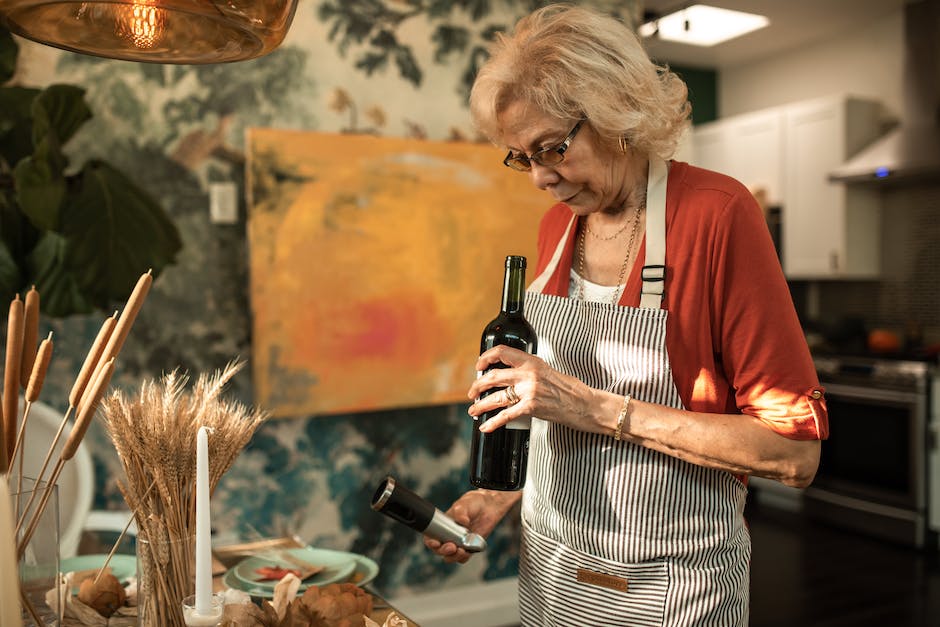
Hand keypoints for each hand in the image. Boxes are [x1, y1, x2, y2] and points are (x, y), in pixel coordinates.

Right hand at [423, 489, 520, 563]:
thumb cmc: (471, 503)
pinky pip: (463, 558)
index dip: (430, 542)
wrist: (487, 507)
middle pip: (439, 550)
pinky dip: (464, 557)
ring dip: (453, 556)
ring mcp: (458, 544)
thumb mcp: (464, 504)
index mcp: (441, 527)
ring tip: (461, 550)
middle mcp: (447, 537)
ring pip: (450, 557)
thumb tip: (463, 522)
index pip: (430, 537)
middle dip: (443, 551)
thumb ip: (461, 512)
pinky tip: (467, 551)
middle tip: (451, 546)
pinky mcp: (469, 548)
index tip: (435, 542)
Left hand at [467, 345, 598, 433]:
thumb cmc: (570, 390)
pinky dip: (493, 423)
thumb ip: (529, 371)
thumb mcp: (547, 371)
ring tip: (473, 410)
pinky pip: (506, 415)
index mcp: (532, 362)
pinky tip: (486, 427)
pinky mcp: (531, 407)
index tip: (479, 365)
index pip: (503, 352)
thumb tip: (511, 376)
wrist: (585, 404)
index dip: (486, 357)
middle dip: (478, 385)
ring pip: (496, 397)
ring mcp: (529, 391)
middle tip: (472, 392)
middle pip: (493, 376)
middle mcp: (528, 374)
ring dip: (481, 405)